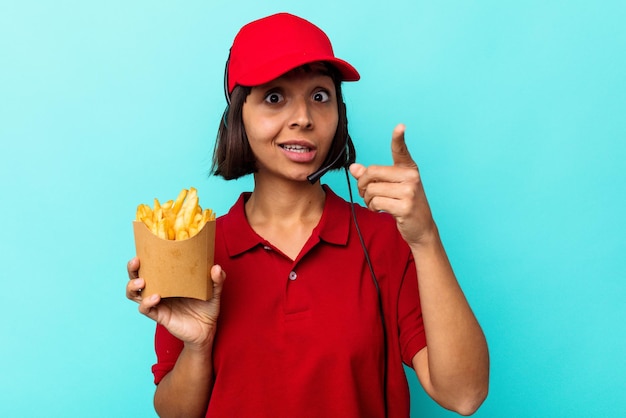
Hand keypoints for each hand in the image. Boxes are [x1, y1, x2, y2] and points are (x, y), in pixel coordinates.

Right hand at [126, 257, 225, 348]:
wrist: (207, 330)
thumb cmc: (207, 307)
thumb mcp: (214, 291)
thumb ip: (217, 280)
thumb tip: (216, 267)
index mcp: (169, 279)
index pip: (151, 266)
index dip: (144, 257)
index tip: (145, 248)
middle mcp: (159, 289)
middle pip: (136, 277)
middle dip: (132, 269)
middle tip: (136, 262)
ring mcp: (157, 303)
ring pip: (134, 294)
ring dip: (132, 286)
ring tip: (142, 281)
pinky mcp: (159, 315)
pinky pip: (145, 309)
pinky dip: (147, 302)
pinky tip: (156, 297)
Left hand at [349, 124, 436, 246]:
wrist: (422, 228)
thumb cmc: (404, 205)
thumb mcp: (390, 188)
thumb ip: (372, 177)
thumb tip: (353, 167)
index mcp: (409, 168)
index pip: (401, 150)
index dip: (399, 138)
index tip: (400, 126)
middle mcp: (411, 177)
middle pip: (372, 172)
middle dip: (362, 184)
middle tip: (364, 193)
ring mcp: (409, 191)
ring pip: (372, 189)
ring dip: (367, 199)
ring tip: (374, 203)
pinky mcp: (405, 206)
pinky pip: (376, 202)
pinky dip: (372, 207)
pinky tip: (379, 210)